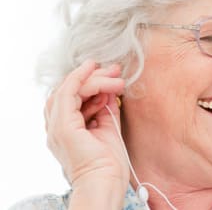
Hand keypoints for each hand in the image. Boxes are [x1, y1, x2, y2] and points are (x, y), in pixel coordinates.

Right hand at [44, 60, 127, 190]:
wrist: (106, 181)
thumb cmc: (109, 162)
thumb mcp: (108, 127)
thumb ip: (105, 109)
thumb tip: (110, 90)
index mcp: (66, 130)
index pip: (73, 98)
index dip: (92, 83)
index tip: (112, 75)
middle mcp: (56, 128)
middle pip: (69, 91)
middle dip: (93, 77)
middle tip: (115, 69)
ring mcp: (57, 127)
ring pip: (68, 89)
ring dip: (92, 77)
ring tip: (114, 73)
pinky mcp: (63, 126)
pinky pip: (68, 93)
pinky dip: (80, 78)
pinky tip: (93, 70)